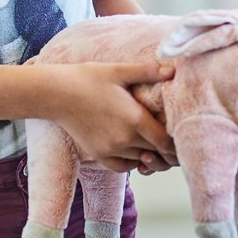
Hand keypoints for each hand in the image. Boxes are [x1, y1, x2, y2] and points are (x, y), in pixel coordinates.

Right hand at [49, 61, 176, 172]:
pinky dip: (132, 162)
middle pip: (156, 153)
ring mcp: (110, 150)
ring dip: (150, 155)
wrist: (55, 94)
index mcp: (135, 119)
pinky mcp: (98, 155)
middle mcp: (124, 139)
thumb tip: (172, 70)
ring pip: (141, 160)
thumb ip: (148, 71)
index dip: (177, 142)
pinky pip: (122, 167)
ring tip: (156, 146)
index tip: (181, 135)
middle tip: (173, 141)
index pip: (166, 141)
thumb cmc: (87, 78)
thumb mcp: (119, 71)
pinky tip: (136, 151)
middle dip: (167, 150)